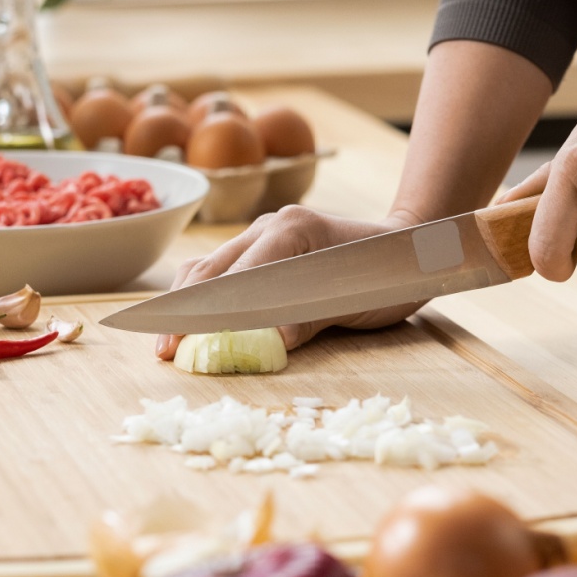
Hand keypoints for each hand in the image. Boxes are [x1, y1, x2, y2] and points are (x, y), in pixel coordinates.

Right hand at [156, 205, 422, 359]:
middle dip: (183, 312)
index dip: (206, 313)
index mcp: (290, 231)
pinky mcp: (264, 245)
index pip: (235, 277)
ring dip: (186, 305)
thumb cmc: (388, 273)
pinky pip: (224, 269)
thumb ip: (305, 320)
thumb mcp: (352, 301)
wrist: (411, 246)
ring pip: (209, 267)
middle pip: (210, 270)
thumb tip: (264, 344)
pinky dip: (203, 296)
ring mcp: (264, 232)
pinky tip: (190, 321)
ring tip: (168, 341)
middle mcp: (269, 225)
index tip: (182, 343)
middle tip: (165, 351)